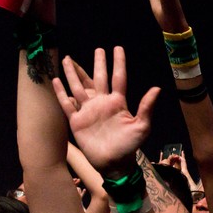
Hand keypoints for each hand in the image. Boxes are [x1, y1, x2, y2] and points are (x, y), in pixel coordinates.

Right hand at [55, 47, 159, 175]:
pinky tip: (55, 80)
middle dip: (98, 64)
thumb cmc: (129, 146)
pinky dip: (61, 92)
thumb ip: (146, 107)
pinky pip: (67, 103)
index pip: (118, 77)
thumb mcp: (142, 126)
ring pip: (79, 87)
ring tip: (68, 59)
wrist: (114, 163)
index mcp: (118, 102)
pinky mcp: (77, 121)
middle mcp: (102, 103)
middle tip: (98, 49)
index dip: (118, 63)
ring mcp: (88, 111)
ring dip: (73, 73)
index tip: (117, 48)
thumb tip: (157, 88)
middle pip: (98, 78)